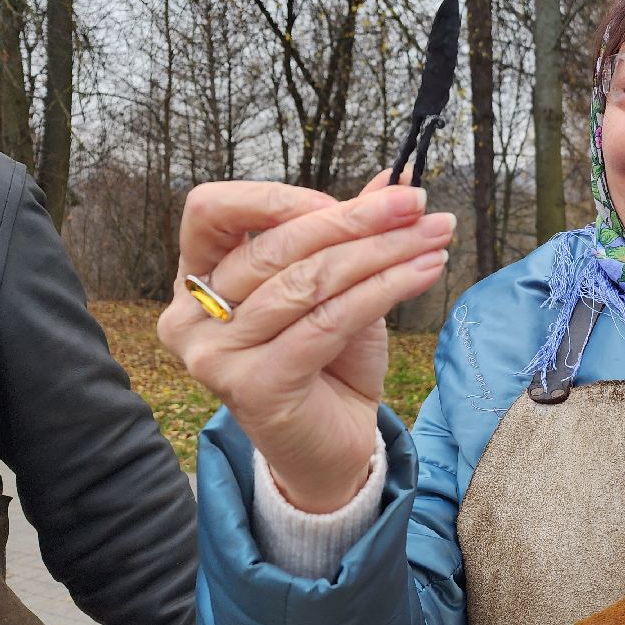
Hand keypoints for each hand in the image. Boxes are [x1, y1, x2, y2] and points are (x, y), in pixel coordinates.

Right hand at [158, 173, 452, 511]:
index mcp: (194, 278)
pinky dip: (384, 289)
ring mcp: (215, 356)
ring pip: (309, 282)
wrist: (335, 447)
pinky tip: (425, 272)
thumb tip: (397, 177)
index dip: (279, 197)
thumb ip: (352, 231)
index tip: (353, 200)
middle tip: (418, 205)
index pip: (211, 210)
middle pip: (275, 246)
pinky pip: (328, 321)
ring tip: (434, 236)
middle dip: (357, 219)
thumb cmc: (329, 361)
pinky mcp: (254, 387)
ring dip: (383, 252)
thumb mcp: (340, 284)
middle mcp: (190, 317)